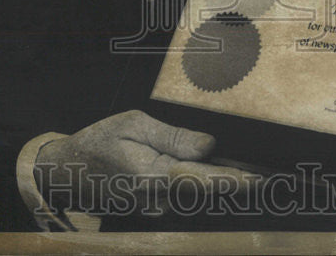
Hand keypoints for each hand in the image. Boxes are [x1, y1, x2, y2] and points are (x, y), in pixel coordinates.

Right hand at [35, 110, 252, 214]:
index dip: (235, 181)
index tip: (262, 180)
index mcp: (152, 176)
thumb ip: (173, 137)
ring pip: (198, 197)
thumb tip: (209, 146)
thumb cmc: (98, 142)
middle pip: (207, 192)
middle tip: (269, 174)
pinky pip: (186, 198)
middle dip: (237, 182)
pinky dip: (204, 186)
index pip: (203, 180)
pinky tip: (220, 174)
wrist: (66, 173)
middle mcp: (158, 201)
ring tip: (250, 173)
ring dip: (221, 184)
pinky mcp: (156, 210)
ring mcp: (156, 210)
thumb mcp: (134, 125)